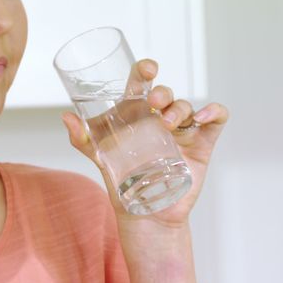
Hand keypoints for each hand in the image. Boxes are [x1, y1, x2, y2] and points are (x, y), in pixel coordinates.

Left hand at [61, 59, 228, 229]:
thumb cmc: (122, 181)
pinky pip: (215, 121)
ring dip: (180, 108)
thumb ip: (82, 138)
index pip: (142, 83)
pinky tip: (203, 117)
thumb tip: (66, 117)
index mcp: (137, 113)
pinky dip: (214, 112)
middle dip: (162, 92)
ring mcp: (182, 131)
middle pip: (165, 93)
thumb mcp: (99, 157)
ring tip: (169, 122)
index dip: (145, 70)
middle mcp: (160, 117)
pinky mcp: (201, 145)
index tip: (147, 69)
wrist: (144, 214)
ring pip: (187, 106)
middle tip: (153, 102)